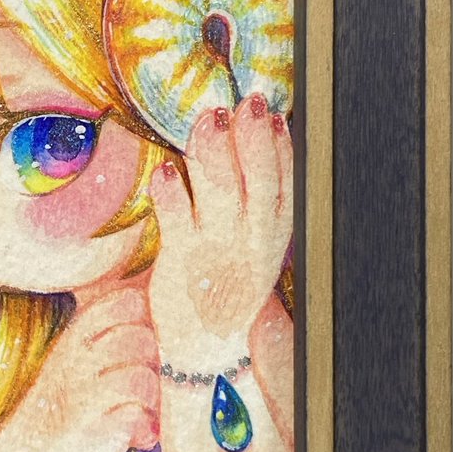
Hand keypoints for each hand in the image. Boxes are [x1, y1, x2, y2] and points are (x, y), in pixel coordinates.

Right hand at [9, 284, 160, 451]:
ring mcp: (83, 395)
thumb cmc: (64, 402)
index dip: (147, 321)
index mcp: (75, 335)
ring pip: (143, 377)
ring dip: (152, 399)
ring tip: (142, 412)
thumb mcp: (75, 357)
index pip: (128, 301)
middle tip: (143, 386)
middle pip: (143, 338)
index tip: (140, 348)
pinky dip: (147, 429)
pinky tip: (139, 436)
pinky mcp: (94, 430)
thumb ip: (109, 332)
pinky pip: (138, 417)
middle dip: (154, 363)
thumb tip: (158, 302)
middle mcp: (77, 359)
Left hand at [147, 94, 291, 362]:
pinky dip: (172, 193)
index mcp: (273, 235)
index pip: (285, 184)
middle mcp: (251, 241)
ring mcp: (217, 251)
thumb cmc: (228, 283)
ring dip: (213, 153)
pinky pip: (177, 221)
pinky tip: (167, 169)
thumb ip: (258, 198)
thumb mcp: (256, 243)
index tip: (272, 114)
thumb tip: (262, 134)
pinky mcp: (181, 261)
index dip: (280, 148)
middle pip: (257, 183)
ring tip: (207, 119)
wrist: (206, 347)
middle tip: (247, 104)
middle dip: (253, 140)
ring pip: (220, 194)